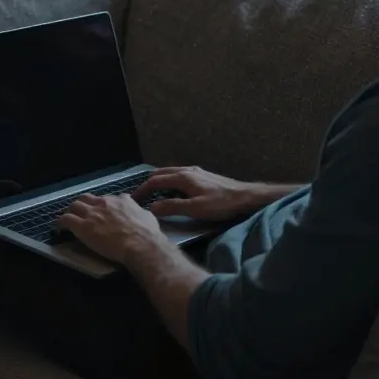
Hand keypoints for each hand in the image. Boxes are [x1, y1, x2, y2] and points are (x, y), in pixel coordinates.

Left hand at [56, 193, 169, 264]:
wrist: (140, 243)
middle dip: (83, 204)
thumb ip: (140, 211)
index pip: (108, 198)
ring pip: (74, 205)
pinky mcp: (82, 226)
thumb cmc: (147, 233)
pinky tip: (60, 228)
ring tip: (70, 219)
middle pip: (87, 198)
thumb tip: (140, 212)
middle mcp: (104, 203)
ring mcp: (92, 213)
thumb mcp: (147, 216)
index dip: (103, 205)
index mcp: (120, 200)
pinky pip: (66, 219)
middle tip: (82, 214)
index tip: (103, 212)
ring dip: (72, 211)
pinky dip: (62, 222)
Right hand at [132, 166, 261, 221]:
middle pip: (161, 173)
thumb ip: (172, 207)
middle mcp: (187, 170)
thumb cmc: (221, 204)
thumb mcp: (195, 209)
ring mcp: (196, 171)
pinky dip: (170, 182)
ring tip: (153, 195)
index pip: (155, 181)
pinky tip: (174, 192)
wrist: (245, 197)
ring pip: (171, 173)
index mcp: (183, 177)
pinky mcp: (203, 175)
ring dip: (159, 182)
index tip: (133, 200)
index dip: (141, 190)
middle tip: (140, 197)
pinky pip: (179, 175)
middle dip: (148, 184)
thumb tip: (151, 207)